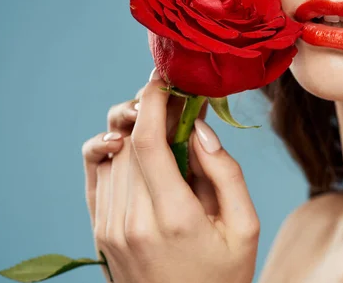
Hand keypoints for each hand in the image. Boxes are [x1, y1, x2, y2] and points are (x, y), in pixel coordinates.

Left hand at [82, 69, 259, 282]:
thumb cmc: (223, 276)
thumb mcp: (245, 227)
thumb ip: (226, 173)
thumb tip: (198, 127)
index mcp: (173, 217)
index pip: (147, 140)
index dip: (152, 99)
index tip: (163, 78)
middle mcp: (132, 221)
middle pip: (128, 141)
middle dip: (149, 110)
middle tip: (175, 102)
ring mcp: (110, 229)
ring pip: (112, 154)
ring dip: (134, 130)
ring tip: (163, 128)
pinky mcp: (100, 233)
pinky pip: (97, 175)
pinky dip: (112, 151)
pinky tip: (132, 146)